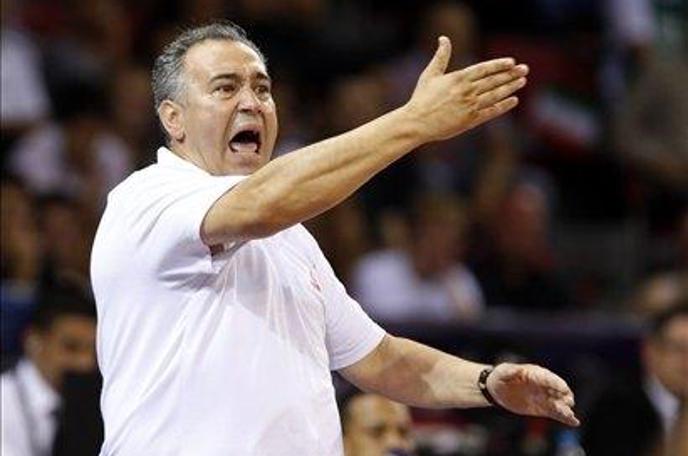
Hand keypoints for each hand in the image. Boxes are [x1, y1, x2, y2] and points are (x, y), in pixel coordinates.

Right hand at [404, 36, 528, 142]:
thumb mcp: (430, 74)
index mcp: (459, 78)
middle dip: (510, 74)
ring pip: (495, 95)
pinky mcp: (470, 121)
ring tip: (522, 81)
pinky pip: (491, 111)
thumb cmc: (422, 98)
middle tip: (525, 69)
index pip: (484, 69)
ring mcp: (470, 106)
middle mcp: (467, 91)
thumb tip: (443, 38)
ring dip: (510, 88)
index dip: (499, 65)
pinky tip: (513, 100)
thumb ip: (441, 56)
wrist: (417, 123)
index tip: (512, 62)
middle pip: (493, 80)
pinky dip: (503, 106)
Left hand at [487, 363, 579, 425]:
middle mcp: (543, 385)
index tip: (563, 389)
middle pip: (558, 390)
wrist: (496, 389)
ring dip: (565, 409)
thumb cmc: (500, 376)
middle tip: (569, 402)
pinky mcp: (542, 408)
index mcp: (535, 374)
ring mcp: (544, 397)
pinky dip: (564, 418)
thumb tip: (517, 369)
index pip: (548, 378)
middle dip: (564, 396)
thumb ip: (511, 371)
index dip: (556, 383)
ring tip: (570, 416)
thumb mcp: (503, 372)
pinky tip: (574, 422)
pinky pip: (555, 413)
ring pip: (558, 403)